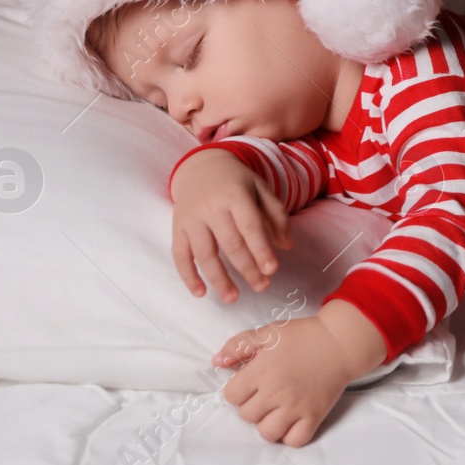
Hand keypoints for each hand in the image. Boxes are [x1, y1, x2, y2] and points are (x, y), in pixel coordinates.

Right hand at [170, 148, 291, 302]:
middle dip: (247, 269)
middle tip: (262, 286)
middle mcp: (211, 207)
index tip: (272, 270)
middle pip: (230, 244)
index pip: (250, 226)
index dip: (261, 250)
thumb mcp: (261, 189)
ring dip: (219, 279)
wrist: (200, 167)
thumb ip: (276, 215)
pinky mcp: (177, 228)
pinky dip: (188, 276)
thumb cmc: (237, 182)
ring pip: (204, 254)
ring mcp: (192, 218)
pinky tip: (200, 293)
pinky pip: (180, 255)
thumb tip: (286, 246)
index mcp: (236, 195)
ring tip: (233, 298)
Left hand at [216, 300, 389, 445]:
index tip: (250, 383)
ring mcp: (296, 407)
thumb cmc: (302, 335)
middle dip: (252, 405)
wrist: (340, 342)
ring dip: (268, 423)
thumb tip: (216, 362)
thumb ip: (239, 345)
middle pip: (246, 416)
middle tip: (265, 393)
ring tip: (276, 410)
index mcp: (262, 371)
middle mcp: (276, 392)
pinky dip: (290, 435)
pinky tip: (292, 421)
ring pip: (267, 433)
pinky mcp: (314, 416)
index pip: (231, 396)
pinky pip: (294, 441)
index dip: (237, 389)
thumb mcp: (268, 332)